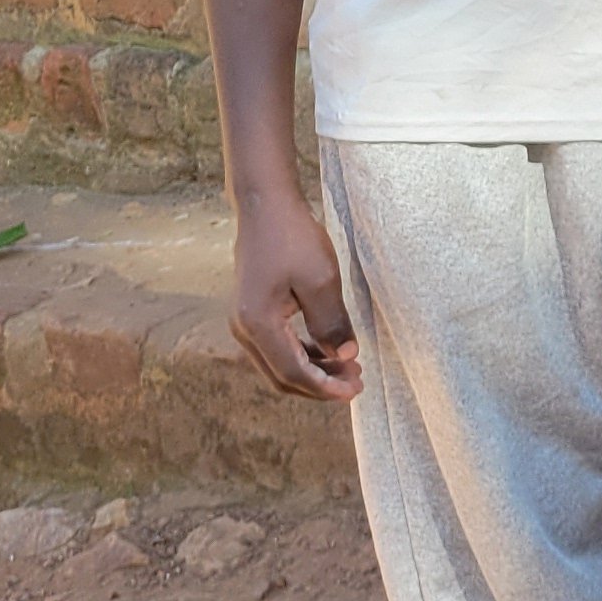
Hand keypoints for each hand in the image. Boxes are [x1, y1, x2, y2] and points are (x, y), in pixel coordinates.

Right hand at [230, 185, 360, 402]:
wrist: (266, 208)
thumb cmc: (293, 239)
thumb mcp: (321, 281)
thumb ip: (331, 322)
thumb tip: (345, 357)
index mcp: (258, 325)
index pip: (293, 372)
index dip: (325, 387)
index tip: (356, 391)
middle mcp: (244, 329)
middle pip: (282, 376)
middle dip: (320, 384)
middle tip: (357, 382)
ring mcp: (244, 322)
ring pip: (279, 364)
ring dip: (313, 370)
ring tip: (350, 367)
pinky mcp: (252, 313)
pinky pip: (277, 347)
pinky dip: (303, 354)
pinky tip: (330, 349)